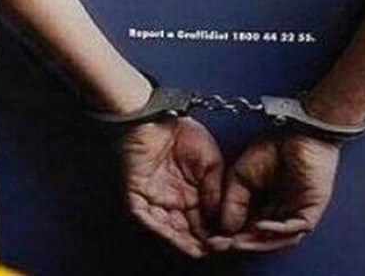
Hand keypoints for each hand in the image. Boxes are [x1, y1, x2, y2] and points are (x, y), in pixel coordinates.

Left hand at [120, 117, 223, 257]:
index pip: (205, 221)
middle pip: (188, 231)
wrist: (157, 117)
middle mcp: (175, 201)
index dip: (216, 232)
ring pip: (170, 231)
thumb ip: (216, 190)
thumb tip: (223, 216)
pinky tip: (177, 237)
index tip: (226, 240)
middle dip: (202, 242)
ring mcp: (156, 201)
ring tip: (200, 248)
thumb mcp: (211, 161)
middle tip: (216, 247)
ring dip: (184, 242)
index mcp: (193, 193)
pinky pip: (149, 220)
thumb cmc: (182, 132)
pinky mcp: (137, 198)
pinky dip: (163, 231)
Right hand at [209, 132, 339, 252]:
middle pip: (260, 238)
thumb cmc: (274, 146)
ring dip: (256, 242)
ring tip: (237, 241)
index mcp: (266, 205)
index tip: (213, 239)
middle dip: (241, 242)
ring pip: (276, 238)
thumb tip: (226, 226)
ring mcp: (297, 214)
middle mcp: (281, 213)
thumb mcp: (241, 173)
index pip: (248, 228)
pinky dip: (276, 230)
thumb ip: (233, 199)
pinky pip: (293, 228)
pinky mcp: (311, 211)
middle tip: (222, 245)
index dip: (231, 235)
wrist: (298, 131)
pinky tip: (259, 227)